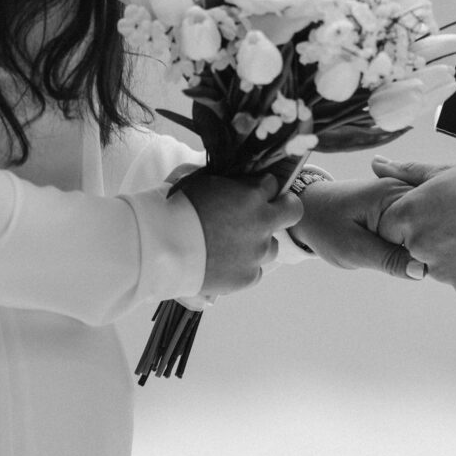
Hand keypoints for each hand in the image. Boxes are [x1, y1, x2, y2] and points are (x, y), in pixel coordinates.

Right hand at [179, 172, 302, 295]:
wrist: (160, 247)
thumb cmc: (175, 208)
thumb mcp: (200, 181)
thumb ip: (224, 180)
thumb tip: (230, 179)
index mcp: (252, 195)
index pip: (272, 183)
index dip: (261, 187)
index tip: (252, 191)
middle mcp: (261, 223)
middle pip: (294, 211)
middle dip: (285, 208)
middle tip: (268, 213)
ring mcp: (257, 252)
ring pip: (272, 246)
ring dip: (257, 244)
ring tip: (231, 246)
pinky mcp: (248, 276)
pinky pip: (255, 270)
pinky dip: (243, 267)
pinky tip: (223, 264)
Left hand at [289, 178, 426, 279]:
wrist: (308, 210)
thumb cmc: (325, 227)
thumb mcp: (353, 249)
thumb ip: (387, 259)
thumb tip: (422, 272)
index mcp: (392, 194)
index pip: (430, 222)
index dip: (430, 248)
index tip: (426, 267)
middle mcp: (402, 188)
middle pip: (433, 223)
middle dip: (429, 246)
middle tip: (417, 266)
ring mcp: (403, 195)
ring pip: (427, 226)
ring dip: (423, 244)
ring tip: (412, 258)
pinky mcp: (401, 204)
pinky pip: (418, 225)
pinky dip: (415, 240)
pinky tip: (409, 251)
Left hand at [372, 157, 455, 296]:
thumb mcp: (445, 172)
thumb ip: (405, 172)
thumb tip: (376, 165)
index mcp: (408, 216)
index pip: (390, 227)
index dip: (410, 219)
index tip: (432, 211)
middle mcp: (418, 247)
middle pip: (412, 248)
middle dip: (430, 237)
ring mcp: (442, 272)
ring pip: (437, 265)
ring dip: (450, 253)